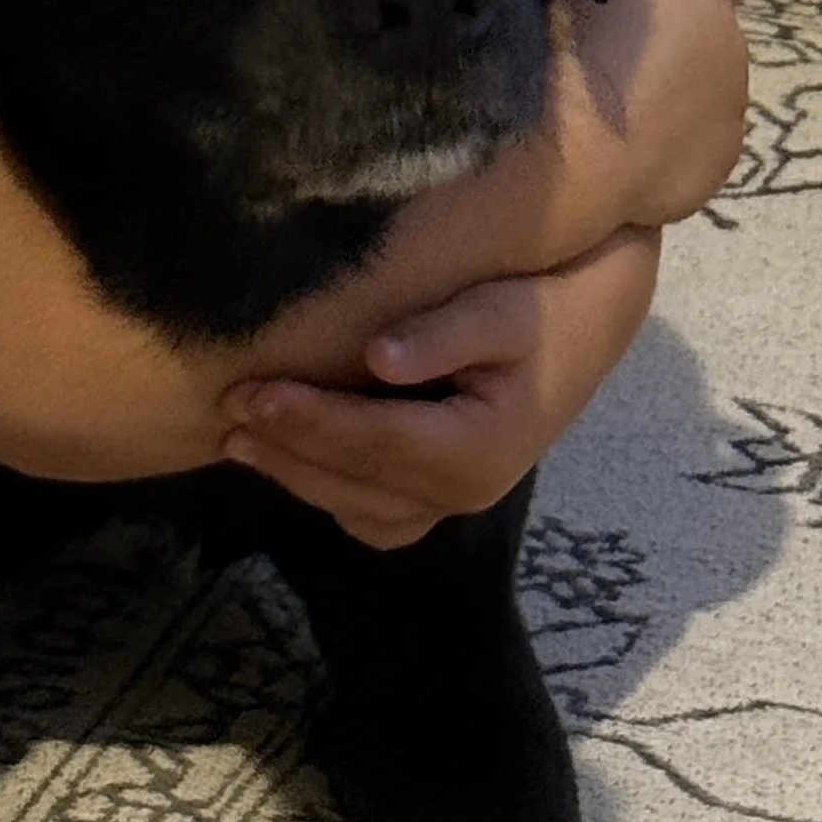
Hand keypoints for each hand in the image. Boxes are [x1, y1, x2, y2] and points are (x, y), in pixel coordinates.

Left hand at [219, 226, 662, 547]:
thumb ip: (444, 332)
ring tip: (240, 438)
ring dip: (298, 477)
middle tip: (226, 412)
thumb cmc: (547, 304)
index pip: (373, 441)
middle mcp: (466, 491)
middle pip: (356, 483)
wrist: (595, 319)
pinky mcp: (449, 492)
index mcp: (478, 449)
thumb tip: (377, 357)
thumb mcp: (503, 307)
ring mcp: (458, 501)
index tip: (251, 392)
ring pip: (359, 508)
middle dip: (286, 450)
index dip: (307, 420)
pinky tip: (290, 457)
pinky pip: (378, 516)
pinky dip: (331, 494)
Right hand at [562, 0, 749, 230]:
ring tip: (623, 112)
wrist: (577, 153)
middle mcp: (731, 53)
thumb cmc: (573, 52)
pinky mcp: (718, 169)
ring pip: (709, 98)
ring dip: (679, 99)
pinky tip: (630, 155)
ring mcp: (730, 116)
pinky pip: (698, 150)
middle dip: (679, 46)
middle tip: (624, 59)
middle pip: (713, 43)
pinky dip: (672, 150)